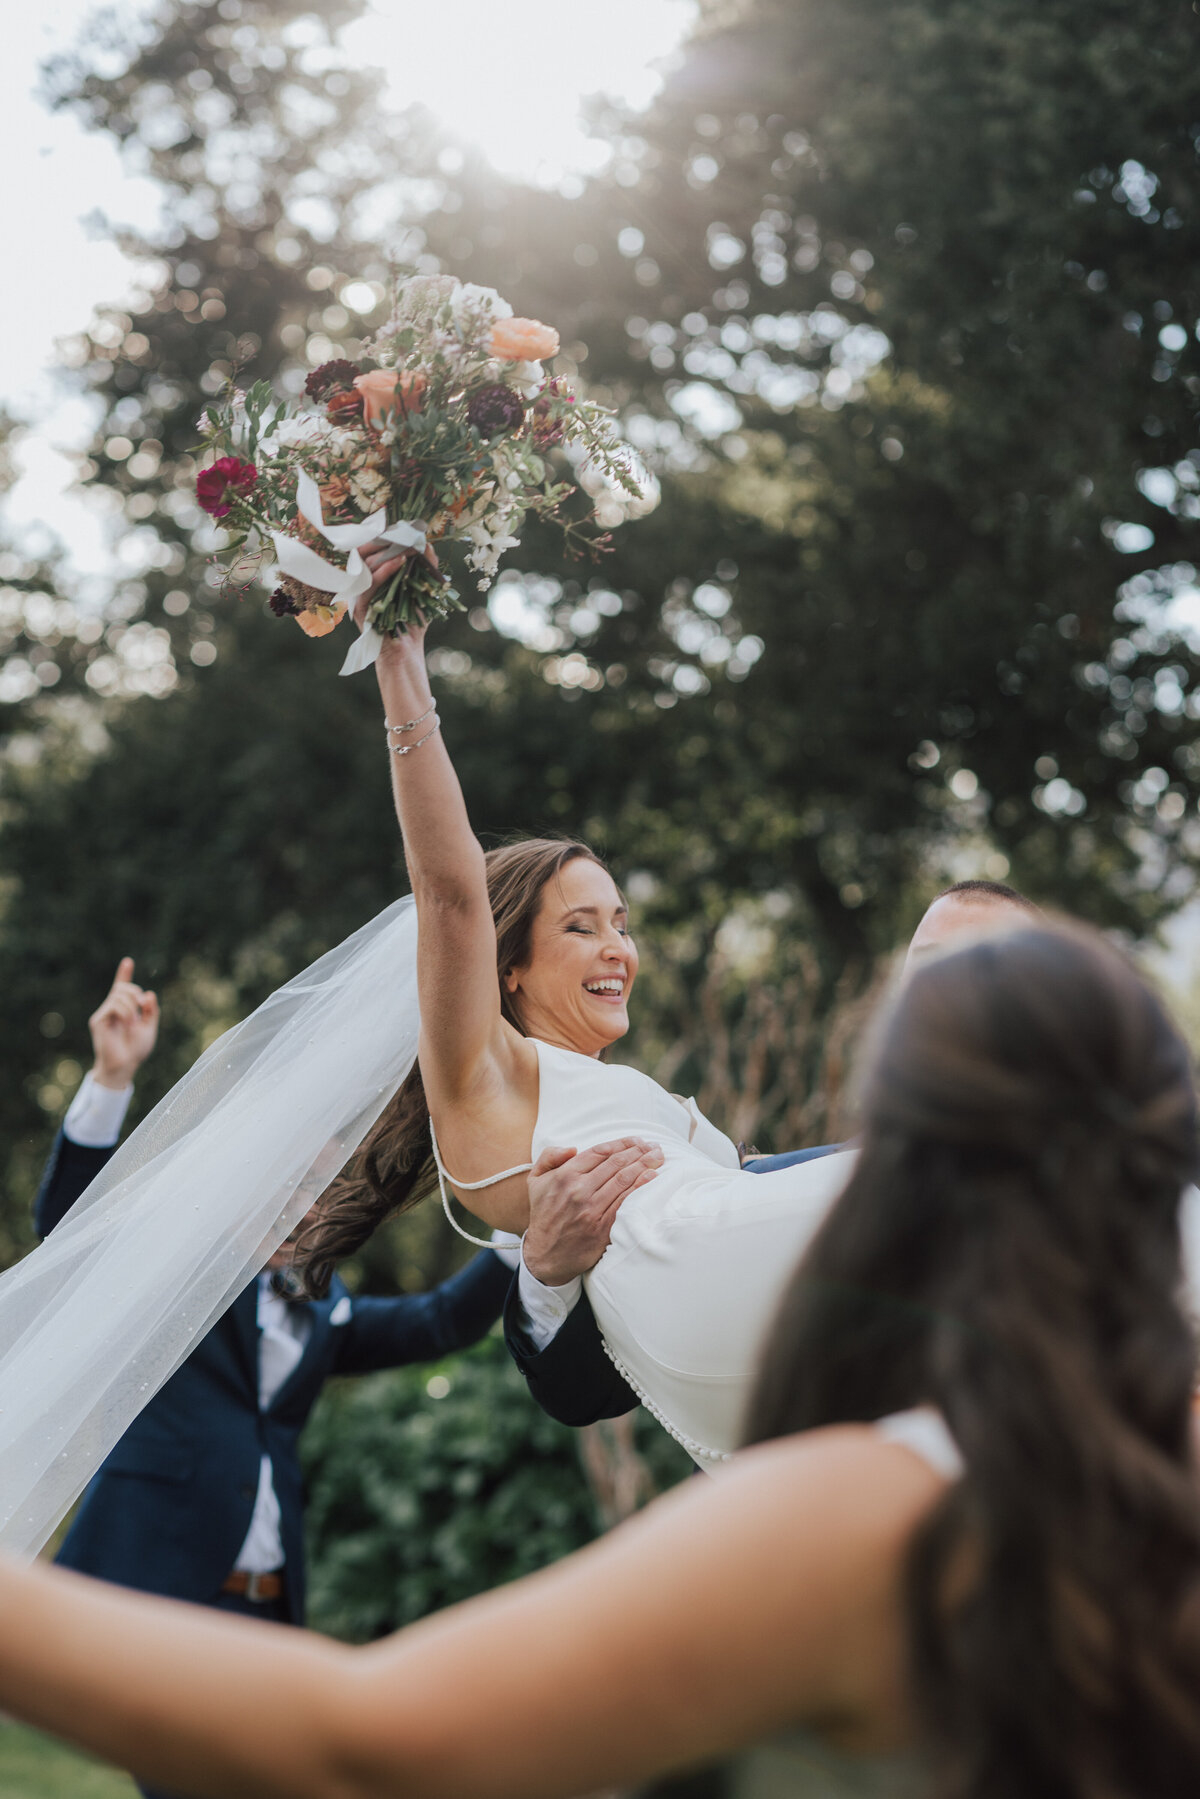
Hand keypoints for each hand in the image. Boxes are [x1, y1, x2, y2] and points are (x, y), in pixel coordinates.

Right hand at [88, 958, 159, 1090]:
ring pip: (119, 995)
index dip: (124, 974)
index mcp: (124, 1010)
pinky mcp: (98, 1020)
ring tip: (134, 1021)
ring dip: (133, 1005)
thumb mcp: (149, 1028)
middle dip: (136, 993)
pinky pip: (114, 1005)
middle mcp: (112, 1009)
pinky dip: (126, 1012)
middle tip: (144, 1007)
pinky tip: (128, 1024)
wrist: (125, 1065)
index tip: (128, 961)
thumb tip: (149, 994)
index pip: (122, 988)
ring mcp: (104, 1014)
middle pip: (122, 988)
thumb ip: (151, 1011)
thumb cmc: (136, 1050)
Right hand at [352, 540, 433, 642]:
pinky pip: (369, 585)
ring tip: (407, 547)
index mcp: (371, 577)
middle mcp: (361, 585)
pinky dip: (384, 571)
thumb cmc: (412, 621)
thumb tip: (428, 545)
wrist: (406, 651)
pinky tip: (398, 562)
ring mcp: (359, 596)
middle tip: (402, 533)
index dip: (382, 536)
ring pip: (365, 566)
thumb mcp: (422, 590)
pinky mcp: (361, 609)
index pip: (369, 550)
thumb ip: (425, 568)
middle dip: (382, 540)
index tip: (401, 527)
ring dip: (387, 553)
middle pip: (362, 553)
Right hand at [523, 1138, 663, 1286]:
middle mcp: (579, 1190)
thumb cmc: (544, 1214)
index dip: (621, 1143)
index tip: (636, 1140)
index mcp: (565, 1175)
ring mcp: (592, 1209)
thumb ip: (549, 1157)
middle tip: (654, 1146)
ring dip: (644, 1165)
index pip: (600, 1152)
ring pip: (624, 1180)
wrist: (545, 1255)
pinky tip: (652, 1176)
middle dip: (638, 1151)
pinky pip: (625, 1202)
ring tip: (658, 1156)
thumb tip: (572, 1148)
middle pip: (616, 1163)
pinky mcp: (603, 1227)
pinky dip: (640, 1187)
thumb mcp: (535, 1180)